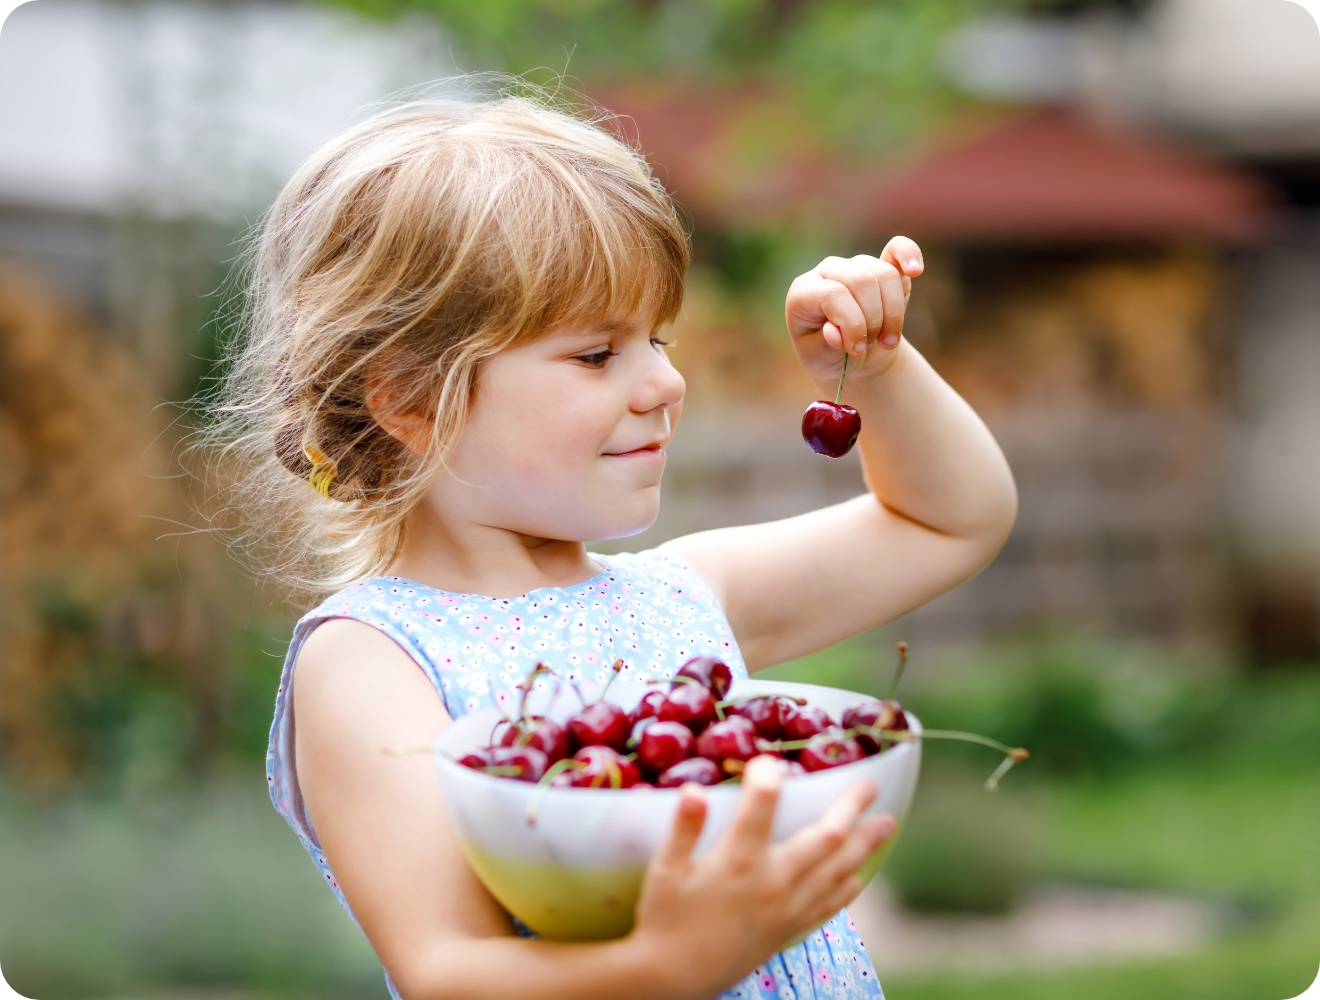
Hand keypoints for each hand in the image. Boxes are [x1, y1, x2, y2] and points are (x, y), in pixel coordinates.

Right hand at [628, 755, 895, 999]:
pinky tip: (858, 874)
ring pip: (838, 870)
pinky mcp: (788, 929)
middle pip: (824, 836)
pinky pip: (828, 906)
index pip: (763, 805)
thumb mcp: (664, 870)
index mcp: (740, 860)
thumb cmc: (665, 918)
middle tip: (870, 783)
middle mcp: (773, 881)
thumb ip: (683, 828)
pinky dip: (847, 887)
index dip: (769, 775)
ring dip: (864, 844)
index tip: (770, 758)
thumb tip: (693, 788)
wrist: (673, 978)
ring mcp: (786, 908)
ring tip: (887, 822)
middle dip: (850, 806)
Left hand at [785, 237, 924, 387]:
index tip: (857, 349)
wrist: (852, 356)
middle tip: (872, 345)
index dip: (851, 324)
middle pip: (862, 282)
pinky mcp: (882, 265)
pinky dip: (909, 256)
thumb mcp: (819, 358)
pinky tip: (915, 271)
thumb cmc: (828, 356)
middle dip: (874, 319)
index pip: (833, 294)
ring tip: (888, 340)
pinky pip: (898, 248)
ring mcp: (855, 264)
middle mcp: (828, 270)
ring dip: (893, 313)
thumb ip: (825, 345)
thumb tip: (834, 331)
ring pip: (886, 275)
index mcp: (803, 292)